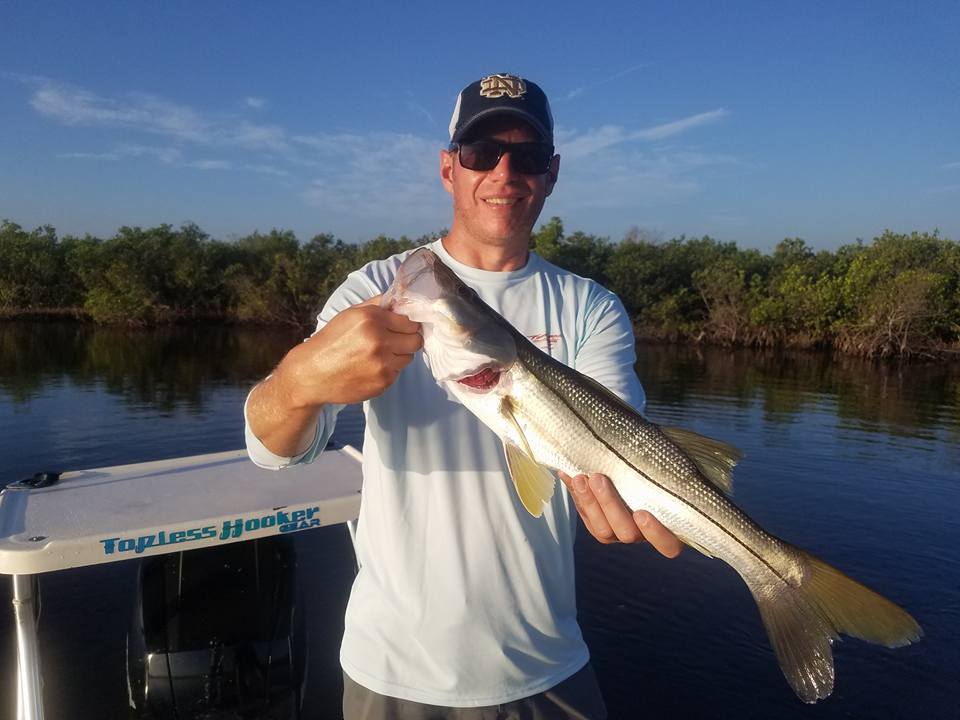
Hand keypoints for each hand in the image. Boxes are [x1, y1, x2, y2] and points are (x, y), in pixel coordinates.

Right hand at [246, 295, 421, 456]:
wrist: (311, 374)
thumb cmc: (331, 341)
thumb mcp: (350, 314)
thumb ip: (377, 304)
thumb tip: (401, 298)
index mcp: (372, 319)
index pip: (410, 322)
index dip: (406, 325)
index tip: (400, 328)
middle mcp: (379, 341)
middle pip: (415, 341)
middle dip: (406, 340)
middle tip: (392, 342)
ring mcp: (382, 364)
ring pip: (408, 358)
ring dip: (398, 356)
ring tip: (378, 356)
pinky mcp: (383, 382)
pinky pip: (397, 373)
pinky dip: (388, 370)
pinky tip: (370, 368)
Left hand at [558, 471, 682, 557]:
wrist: (626, 463)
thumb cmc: (657, 465)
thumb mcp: (661, 465)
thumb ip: (660, 466)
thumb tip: (654, 451)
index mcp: (668, 526)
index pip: (668, 545)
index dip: (656, 534)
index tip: (642, 513)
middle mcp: (643, 535)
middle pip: (627, 533)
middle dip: (610, 505)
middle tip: (599, 478)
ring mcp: (619, 532)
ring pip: (602, 530)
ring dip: (589, 502)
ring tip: (581, 477)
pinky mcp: (598, 526)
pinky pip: (587, 517)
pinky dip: (577, 495)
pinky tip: (570, 475)